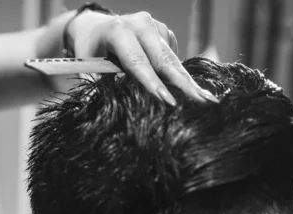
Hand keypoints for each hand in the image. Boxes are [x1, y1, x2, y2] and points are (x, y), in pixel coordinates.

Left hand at [64, 10, 217, 105]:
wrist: (95, 27)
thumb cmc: (89, 51)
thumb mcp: (87, 67)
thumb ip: (99, 85)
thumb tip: (108, 110)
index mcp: (118, 31)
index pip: (138, 62)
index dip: (153, 83)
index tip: (169, 102)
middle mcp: (140, 24)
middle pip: (164, 59)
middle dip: (183, 83)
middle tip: (203, 102)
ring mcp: (155, 25)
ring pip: (172, 59)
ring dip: (187, 81)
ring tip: (205, 100)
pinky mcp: (163, 31)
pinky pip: (172, 56)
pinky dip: (178, 74)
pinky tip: (187, 89)